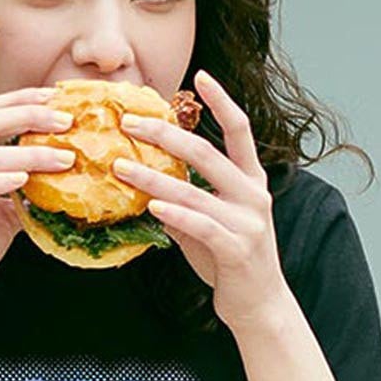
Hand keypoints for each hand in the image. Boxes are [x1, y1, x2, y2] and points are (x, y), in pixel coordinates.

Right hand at [0, 89, 74, 316]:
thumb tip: (68, 174)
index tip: (59, 97)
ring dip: (31, 153)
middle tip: (68, 120)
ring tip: (66, 158)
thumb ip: (26, 187)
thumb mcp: (4, 208)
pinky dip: (1, 181)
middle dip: (31, 114)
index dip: (22, 99)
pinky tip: (27, 180)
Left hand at [115, 70, 287, 332]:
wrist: (260, 305)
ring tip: (119, 166)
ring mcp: (248, 221)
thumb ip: (187, 197)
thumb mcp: (211, 220)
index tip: (201, 75)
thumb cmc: (232, 259)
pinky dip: (175, 213)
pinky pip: (200, 225)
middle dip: (164, 133)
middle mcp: (253, 195)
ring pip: (194, 189)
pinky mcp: (237, 248)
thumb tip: (147, 178)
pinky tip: (152, 205)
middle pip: (207, 152)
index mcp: (251, 180)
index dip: (222, 101)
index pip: (239, 130)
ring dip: (152, 176)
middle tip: (128, 123)